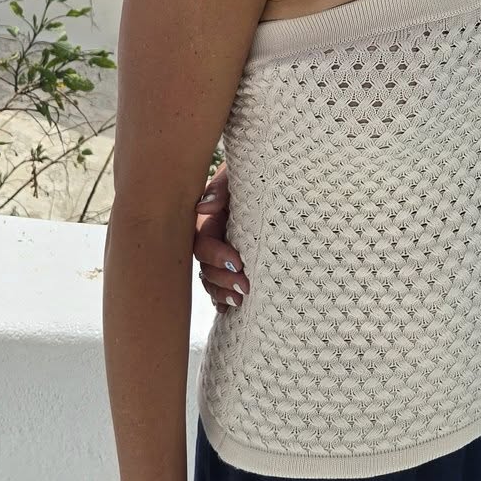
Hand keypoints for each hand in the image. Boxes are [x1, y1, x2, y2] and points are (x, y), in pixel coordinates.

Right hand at [193, 164, 248, 311]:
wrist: (278, 172)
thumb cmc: (258, 171)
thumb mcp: (238, 174)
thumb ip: (221, 187)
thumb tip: (203, 207)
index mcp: (212, 218)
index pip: (203, 243)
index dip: (217, 255)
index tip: (239, 262)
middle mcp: (215, 237)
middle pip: (206, 266)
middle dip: (222, 280)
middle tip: (245, 287)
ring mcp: (224, 251)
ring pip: (211, 279)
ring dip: (222, 292)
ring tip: (241, 300)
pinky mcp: (237, 261)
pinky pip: (222, 285)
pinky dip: (223, 299)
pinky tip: (231, 309)